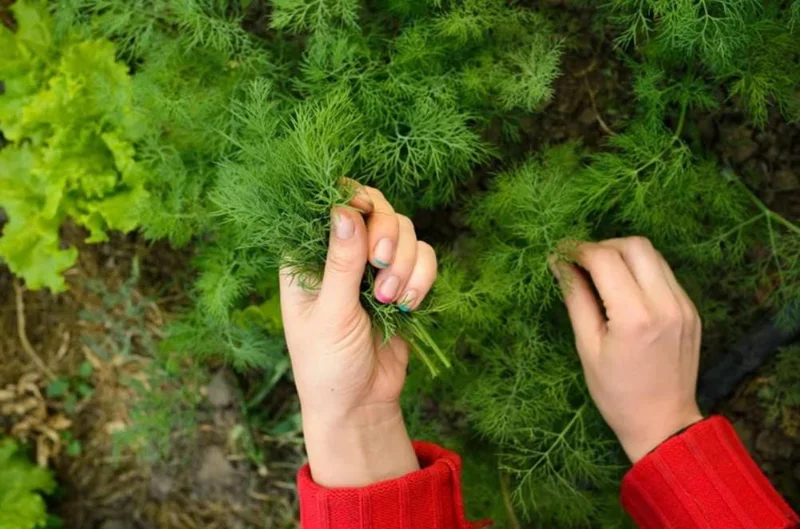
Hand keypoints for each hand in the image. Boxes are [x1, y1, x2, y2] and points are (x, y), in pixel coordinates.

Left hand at [279, 184, 437, 486]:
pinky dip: (421, 277)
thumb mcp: (331, 314)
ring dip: (404, 262)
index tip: (365, 211)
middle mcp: (341, 253)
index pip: (328, 204)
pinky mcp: (401, 281)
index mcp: (307, 257)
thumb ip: (341, 263)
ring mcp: (373, 266)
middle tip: (380, 264)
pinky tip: (407, 306)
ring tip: (390, 300)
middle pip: (374, 208)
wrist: (360, 404)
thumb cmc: (327, 364)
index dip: (350, 198)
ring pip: (403, 230)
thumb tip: (344, 210)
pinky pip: (423, 257)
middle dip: (385, 234)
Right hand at [552, 237, 702, 462]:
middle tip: (580, 262)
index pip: (605, 259)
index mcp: (635, 317)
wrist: (664, 423)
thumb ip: (576, 298)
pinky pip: (664, 274)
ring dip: (623, 255)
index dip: (577, 250)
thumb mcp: (587, 347)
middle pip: (634, 246)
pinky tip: (624, 289)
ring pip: (653, 255)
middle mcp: (665, 304)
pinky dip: (640, 271)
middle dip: (602, 246)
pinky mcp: (691, 310)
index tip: (559, 253)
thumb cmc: (616, 393)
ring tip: (600, 273)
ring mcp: (683, 306)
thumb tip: (558, 263)